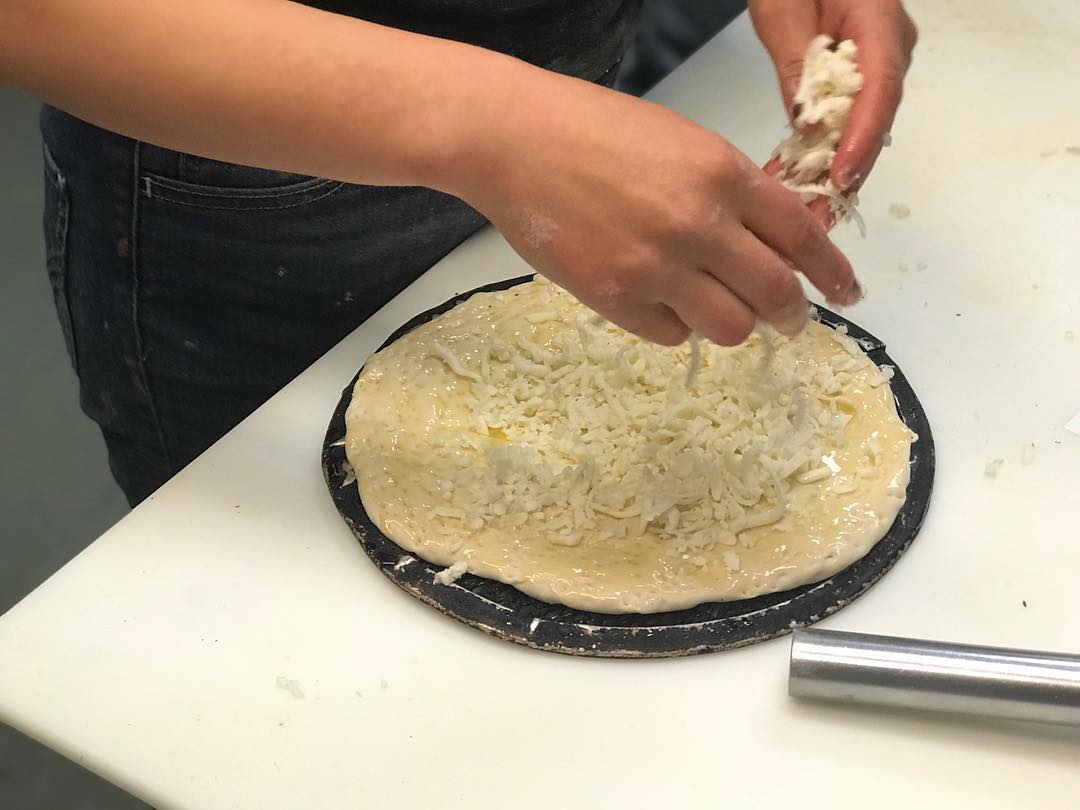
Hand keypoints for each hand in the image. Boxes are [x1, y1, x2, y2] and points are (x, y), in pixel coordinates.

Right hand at [451, 69, 859, 346]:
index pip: (803, 237)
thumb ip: (732, 192)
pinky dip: (675, 325)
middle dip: (792, 316)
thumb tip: (769, 245)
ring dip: (731, 325)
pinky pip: (670, 336)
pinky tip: (657, 299)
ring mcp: (655, 267)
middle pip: (775, 295)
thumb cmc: (597, 131)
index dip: (833, 272)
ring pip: (728, 328)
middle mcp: (697, 225)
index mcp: (722, 175)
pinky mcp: (614, 298)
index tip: (847, 292)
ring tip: (713, 309)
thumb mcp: (683, 144)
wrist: (516, 141)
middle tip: (788, 322)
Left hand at [750, 0, 917, 192]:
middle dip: (846, 170)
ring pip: (861, 124)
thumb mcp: (781, 11)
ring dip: (831, 167)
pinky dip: (823, 149)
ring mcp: (879, 60)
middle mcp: (891, 44)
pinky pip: (847, 116)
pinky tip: (796, 181)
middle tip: (816, 217)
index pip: (880, 90)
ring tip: (802, 210)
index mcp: (879, 20)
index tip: (840, 178)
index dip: (862, 140)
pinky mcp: (860, 74)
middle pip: (874, 117)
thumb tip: (807, 124)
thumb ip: (797, 64)